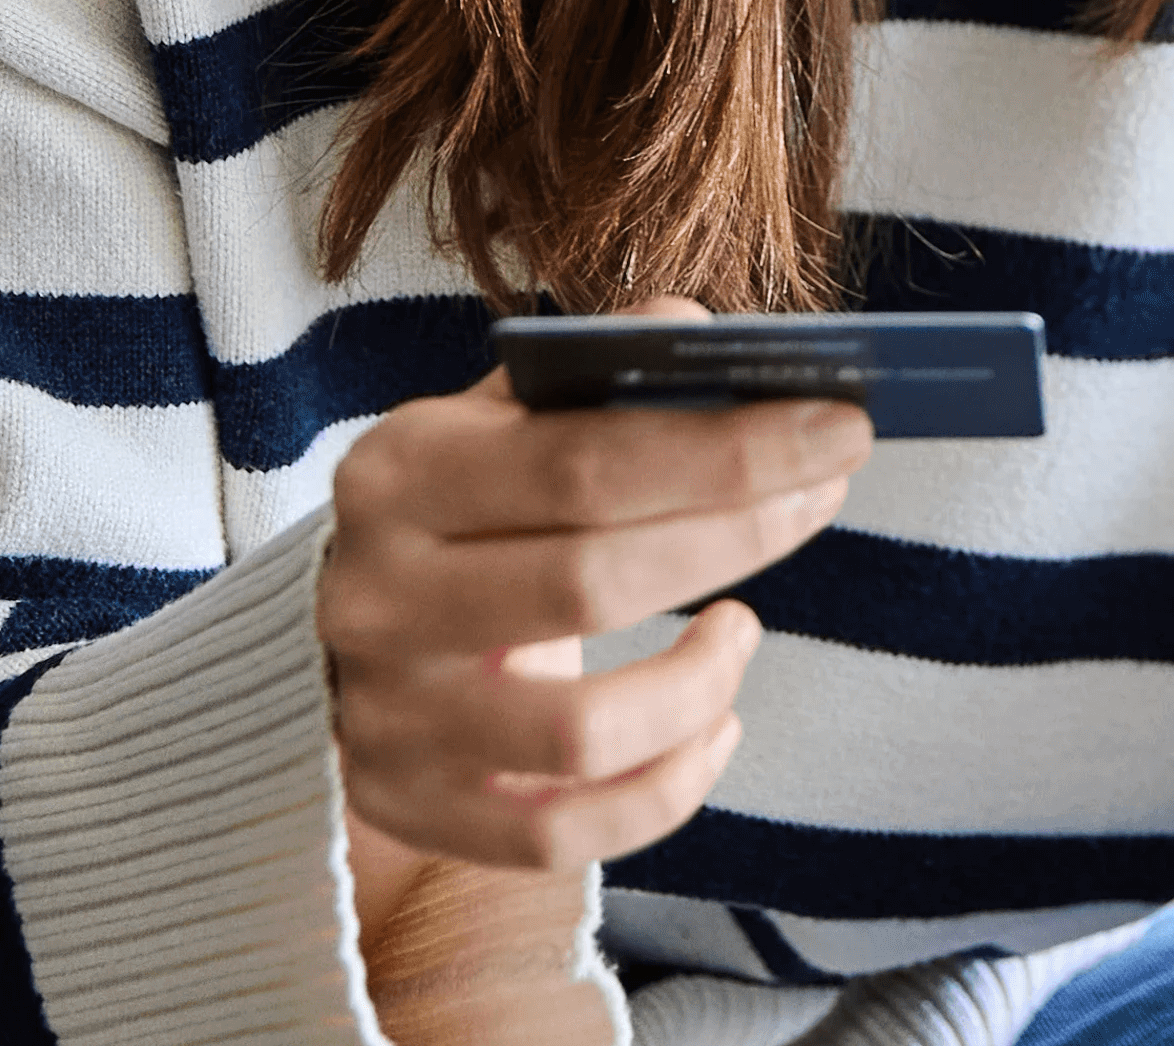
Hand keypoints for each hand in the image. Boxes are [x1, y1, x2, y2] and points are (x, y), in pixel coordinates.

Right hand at [319, 299, 868, 873]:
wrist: (335, 633)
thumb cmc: (457, 512)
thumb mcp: (494, 422)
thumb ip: (589, 378)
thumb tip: (700, 337)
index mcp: (400, 474)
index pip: (582, 461)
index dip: (727, 449)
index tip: (837, 426)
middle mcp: (381, 599)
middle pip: (593, 582)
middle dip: (738, 536)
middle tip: (822, 496)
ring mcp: (394, 719)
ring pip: (582, 733)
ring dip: (702, 681)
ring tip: (744, 628)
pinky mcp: (418, 809)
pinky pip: (565, 835)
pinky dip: (669, 789)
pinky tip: (716, 725)